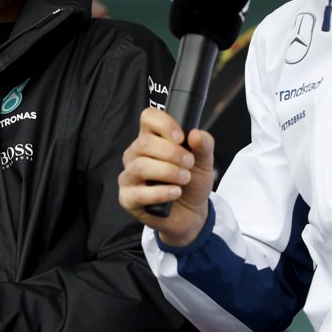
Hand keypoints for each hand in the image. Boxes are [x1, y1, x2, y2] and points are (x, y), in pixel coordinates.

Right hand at [118, 106, 214, 246]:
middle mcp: (136, 154)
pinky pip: (139, 193)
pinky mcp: (127, 198)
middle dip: (172, 153)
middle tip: (189, 164)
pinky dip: (161, 192)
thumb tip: (196, 134)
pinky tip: (175, 192)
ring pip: (141, 166)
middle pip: (144, 142)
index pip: (148, 117)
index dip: (164, 124)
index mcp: (151, 138)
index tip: (181, 138)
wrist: (191, 213)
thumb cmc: (191, 183)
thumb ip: (203, 145)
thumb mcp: (204, 162)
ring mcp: (129, 176)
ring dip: (168, 172)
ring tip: (184, 179)